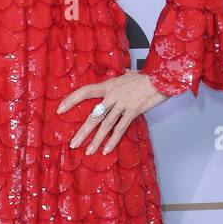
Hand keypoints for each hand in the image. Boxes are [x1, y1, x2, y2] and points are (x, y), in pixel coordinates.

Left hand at [56, 71, 170, 156]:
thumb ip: (122, 75)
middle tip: (73, 144)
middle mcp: (113, 95)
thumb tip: (122, 72)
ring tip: (88, 152)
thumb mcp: (129, 73)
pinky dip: (113, 140)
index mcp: (109, 85)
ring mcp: (123, 104)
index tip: (60, 109)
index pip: (85, 91)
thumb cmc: (146, 76)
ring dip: (96, 140)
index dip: (71, 100)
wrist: (162, 77)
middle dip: (82, 132)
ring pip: (105, 125)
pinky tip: (106, 150)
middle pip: (93, 115)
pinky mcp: (133, 111)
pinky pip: (120, 129)